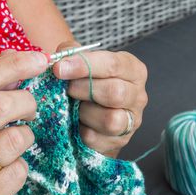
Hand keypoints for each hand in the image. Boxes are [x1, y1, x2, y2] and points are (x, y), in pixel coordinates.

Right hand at [0, 49, 47, 194]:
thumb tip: (16, 54)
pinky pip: (18, 172)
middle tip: (31, 108)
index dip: (14, 65)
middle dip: (26, 101)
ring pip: (14, 139)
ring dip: (26, 136)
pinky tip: (6, 172)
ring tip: (16, 143)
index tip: (40, 60)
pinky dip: (20, 167)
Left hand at [52, 41, 147, 157]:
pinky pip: (97, 139)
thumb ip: (69, 53)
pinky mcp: (119, 141)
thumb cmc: (87, 82)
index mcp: (132, 70)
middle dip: (84, 90)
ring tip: (75, 108)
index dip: (84, 65)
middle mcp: (138, 95)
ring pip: (111, 120)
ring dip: (85, 113)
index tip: (59, 68)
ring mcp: (132, 121)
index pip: (113, 65)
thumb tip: (57, 58)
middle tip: (68, 89)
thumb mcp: (81, 62)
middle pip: (115, 93)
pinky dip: (81, 131)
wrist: (90, 114)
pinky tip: (77, 123)